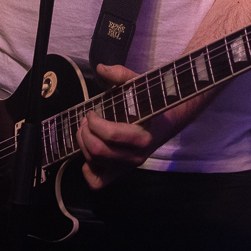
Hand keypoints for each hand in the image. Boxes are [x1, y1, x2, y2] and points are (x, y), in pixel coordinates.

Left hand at [77, 64, 160, 189]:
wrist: (167, 122)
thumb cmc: (150, 103)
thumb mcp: (139, 85)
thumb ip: (122, 75)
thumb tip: (101, 68)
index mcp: (143, 136)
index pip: (111, 136)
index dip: (94, 123)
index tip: (91, 112)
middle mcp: (137, 156)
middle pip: (98, 151)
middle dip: (85, 133)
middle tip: (85, 121)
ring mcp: (128, 167)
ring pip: (95, 163)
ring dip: (83, 145)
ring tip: (85, 131)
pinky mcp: (120, 173)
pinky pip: (98, 182)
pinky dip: (88, 169)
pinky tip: (89, 152)